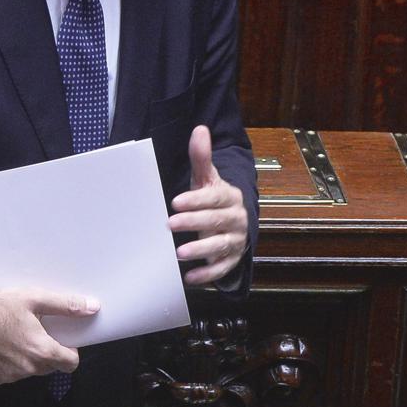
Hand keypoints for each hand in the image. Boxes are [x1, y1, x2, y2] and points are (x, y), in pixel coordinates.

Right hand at [0, 287, 98, 385]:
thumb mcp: (35, 298)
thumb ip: (66, 305)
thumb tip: (91, 307)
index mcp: (41, 351)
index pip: (70, 364)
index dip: (69, 351)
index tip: (61, 339)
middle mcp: (27, 369)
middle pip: (49, 367)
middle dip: (47, 351)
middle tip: (35, 331)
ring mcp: (9, 376)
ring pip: (29, 370)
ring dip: (28, 357)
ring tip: (15, 335)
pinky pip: (10, 374)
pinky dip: (9, 363)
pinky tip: (1, 345)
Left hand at [167, 125, 248, 285]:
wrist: (233, 222)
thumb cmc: (212, 198)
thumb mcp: (206, 178)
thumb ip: (201, 157)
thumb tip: (199, 129)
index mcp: (230, 197)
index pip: (214, 198)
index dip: (196, 200)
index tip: (175, 202)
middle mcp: (236, 218)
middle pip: (215, 220)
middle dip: (193, 223)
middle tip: (170, 224)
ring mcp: (235, 240)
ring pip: (220, 245)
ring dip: (200, 250)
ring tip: (179, 253)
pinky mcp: (232, 259)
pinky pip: (222, 268)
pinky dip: (207, 274)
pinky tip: (189, 277)